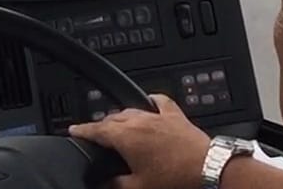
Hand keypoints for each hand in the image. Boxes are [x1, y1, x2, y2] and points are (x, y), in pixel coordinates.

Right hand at [68, 94, 211, 188]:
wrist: (209, 170)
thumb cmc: (176, 179)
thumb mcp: (139, 187)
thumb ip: (116, 184)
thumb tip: (104, 183)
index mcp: (126, 137)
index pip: (96, 129)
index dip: (82, 130)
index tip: (74, 129)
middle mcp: (140, 121)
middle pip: (111, 118)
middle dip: (100, 125)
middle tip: (95, 135)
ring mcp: (158, 116)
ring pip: (131, 110)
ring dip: (120, 117)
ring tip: (117, 126)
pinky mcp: (175, 116)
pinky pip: (158, 102)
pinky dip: (150, 102)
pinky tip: (149, 104)